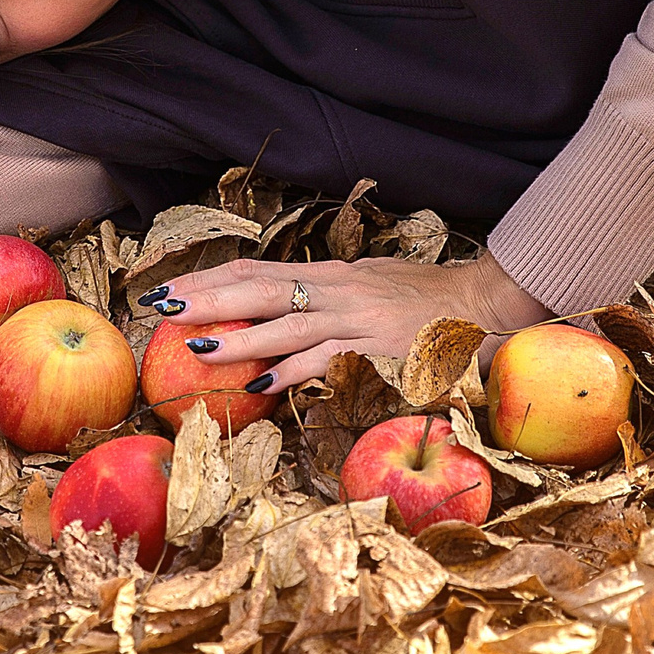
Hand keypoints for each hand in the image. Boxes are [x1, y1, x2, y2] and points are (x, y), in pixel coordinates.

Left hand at [139, 249, 549, 395]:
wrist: (490, 304)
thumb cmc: (432, 303)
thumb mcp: (373, 288)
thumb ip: (331, 298)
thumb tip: (284, 311)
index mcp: (334, 276)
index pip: (260, 270)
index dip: (211, 279)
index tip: (170, 289)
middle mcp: (340, 290)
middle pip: (262, 288)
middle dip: (209, 298)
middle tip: (162, 308)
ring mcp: (360, 320)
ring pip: (289, 324)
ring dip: (242, 335)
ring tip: (199, 346)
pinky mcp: (381, 350)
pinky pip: (329, 359)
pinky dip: (294, 370)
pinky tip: (262, 383)